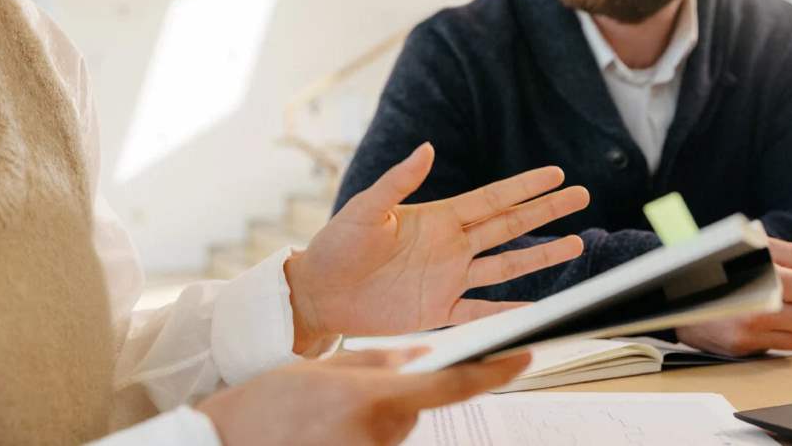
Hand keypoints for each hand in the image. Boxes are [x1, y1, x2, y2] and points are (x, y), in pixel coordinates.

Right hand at [197, 348, 530, 445]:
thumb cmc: (269, 405)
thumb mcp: (323, 368)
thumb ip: (378, 360)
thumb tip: (423, 354)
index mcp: (375, 399)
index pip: (451, 386)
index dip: (494, 371)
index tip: (523, 356)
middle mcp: (383, 436)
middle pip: (419, 406)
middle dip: (402, 390)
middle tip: (354, 385)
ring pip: (398, 426)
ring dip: (380, 413)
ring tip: (330, 410)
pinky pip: (380, 443)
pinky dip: (365, 432)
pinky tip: (330, 429)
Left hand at [286, 143, 589, 351]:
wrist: (319, 292)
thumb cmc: (336, 246)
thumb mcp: (367, 209)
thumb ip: (399, 182)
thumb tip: (428, 148)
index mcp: (437, 217)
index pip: (491, 198)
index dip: (525, 186)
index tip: (556, 174)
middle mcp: (450, 246)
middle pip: (509, 226)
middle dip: (545, 212)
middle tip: (579, 197)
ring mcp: (448, 278)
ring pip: (506, 266)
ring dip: (540, 256)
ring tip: (575, 243)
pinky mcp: (438, 309)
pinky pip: (481, 310)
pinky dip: (509, 311)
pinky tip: (536, 308)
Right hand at [677, 238, 791, 356]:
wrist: (668, 291)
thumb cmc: (711, 266)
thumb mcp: (752, 248)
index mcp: (761, 279)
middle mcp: (756, 309)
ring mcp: (748, 332)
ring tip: (789, 305)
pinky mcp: (742, 348)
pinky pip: (783, 347)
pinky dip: (785, 333)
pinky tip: (771, 319)